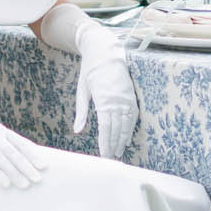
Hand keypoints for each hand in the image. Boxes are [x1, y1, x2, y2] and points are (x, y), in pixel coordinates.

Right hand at [0, 103, 45, 188]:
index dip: (33, 154)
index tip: (44, 165)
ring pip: (3, 160)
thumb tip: (18, 151)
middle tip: (38, 178)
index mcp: (2, 131)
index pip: (21, 143)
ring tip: (25, 185)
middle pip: (15, 153)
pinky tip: (6, 183)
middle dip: (27, 166)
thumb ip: (3, 138)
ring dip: (15, 173)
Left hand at [73, 22, 138, 158]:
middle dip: (114, 145)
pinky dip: (130, 128)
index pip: (105, 128)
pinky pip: (133, 116)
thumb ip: (81, 112)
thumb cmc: (90, 70)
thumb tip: (77, 130)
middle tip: (111, 159)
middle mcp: (117, 101)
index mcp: (104, 100)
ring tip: (119, 151)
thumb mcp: (82, 90)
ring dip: (123, 139)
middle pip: (117, 129)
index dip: (105, 143)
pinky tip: (128, 137)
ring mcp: (126, 98)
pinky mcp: (131, 96)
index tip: (103, 155)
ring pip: (127, 124)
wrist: (105, 51)